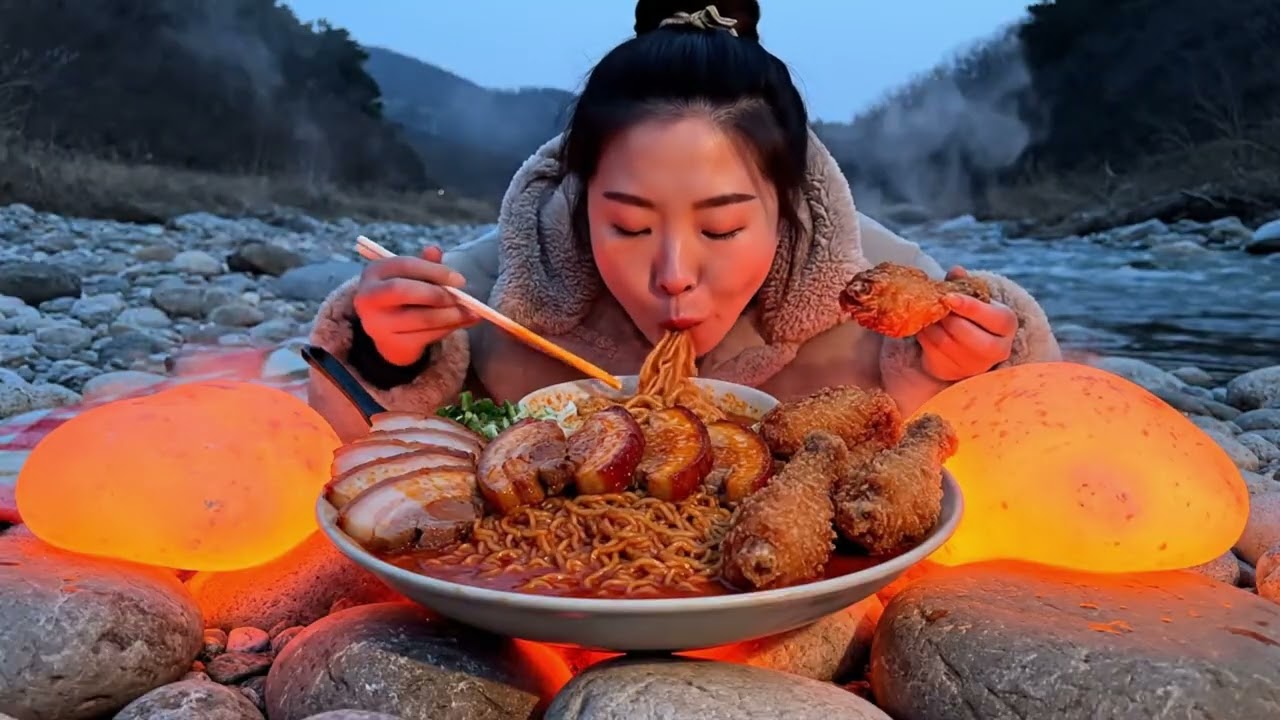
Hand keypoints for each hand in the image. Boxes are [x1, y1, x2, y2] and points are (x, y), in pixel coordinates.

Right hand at [352, 246, 478, 365]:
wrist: (387, 332)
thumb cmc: (403, 297)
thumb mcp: (411, 276)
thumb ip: (424, 264)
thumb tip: (435, 251)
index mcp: (374, 273)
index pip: (405, 265)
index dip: (435, 271)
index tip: (459, 280)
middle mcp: (369, 298)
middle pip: (403, 291)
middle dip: (438, 294)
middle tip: (463, 298)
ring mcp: (377, 324)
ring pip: (420, 318)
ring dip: (451, 315)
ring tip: (470, 312)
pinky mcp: (392, 345)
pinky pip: (426, 336)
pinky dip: (449, 329)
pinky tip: (463, 322)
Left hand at [918, 267, 1016, 381]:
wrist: (966, 349)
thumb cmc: (972, 317)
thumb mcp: (974, 298)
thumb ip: (965, 284)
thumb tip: (956, 270)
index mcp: (1007, 324)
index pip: (990, 316)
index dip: (968, 306)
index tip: (947, 297)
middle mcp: (997, 349)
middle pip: (964, 330)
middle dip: (945, 316)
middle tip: (934, 304)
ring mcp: (975, 365)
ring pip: (945, 342)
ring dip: (931, 325)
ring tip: (927, 313)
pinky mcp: (954, 372)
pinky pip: (932, 351)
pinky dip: (924, 336)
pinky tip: (923, 326)